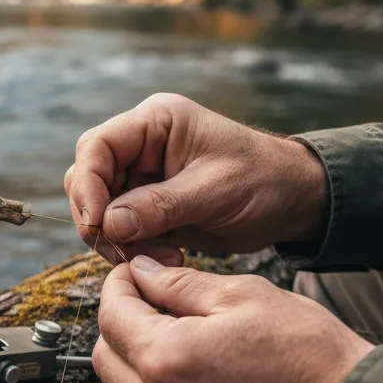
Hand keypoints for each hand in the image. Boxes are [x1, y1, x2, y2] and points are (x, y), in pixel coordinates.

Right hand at [64, 93, 327, 264]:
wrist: (293, 201)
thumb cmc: (264, 180)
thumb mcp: (214, 191)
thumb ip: (160, 206)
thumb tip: (109, 223)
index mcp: (155, 123)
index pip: (97, 147)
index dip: (88, 185)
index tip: (98, 223)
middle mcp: (140, 147)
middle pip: (88, 179)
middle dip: (99, 218)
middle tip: (121, 249)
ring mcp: (141, 178)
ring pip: (100, 210)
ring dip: (117, 240)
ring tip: (159, 257)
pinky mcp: (147, 208)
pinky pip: (120, 231)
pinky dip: (133, 250)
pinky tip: (166, 258)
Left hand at [92, 257, 373, 382]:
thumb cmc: (306, 352)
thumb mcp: (242, 296)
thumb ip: (177, 284)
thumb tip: (140, 273)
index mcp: (164, 359)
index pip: (111, 313)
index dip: (119, 285)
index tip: (134, 274)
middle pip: (104, 355)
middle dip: (120, 322)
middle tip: (152, 303)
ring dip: (130, 361)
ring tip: (170, 338)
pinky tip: (183, 375)